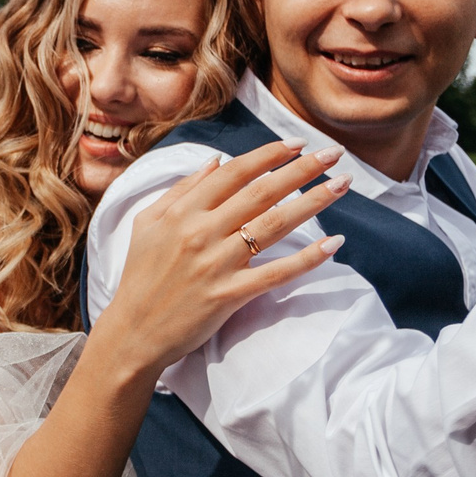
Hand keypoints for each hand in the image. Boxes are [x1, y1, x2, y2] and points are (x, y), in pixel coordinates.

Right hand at [99, 141, 348, 379]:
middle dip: (302, 169)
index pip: (234, 172)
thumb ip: (181, 190)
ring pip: (274, 225)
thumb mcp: (147, 223)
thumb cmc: (140, 277)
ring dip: (313, 201)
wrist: (133, 332)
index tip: (297, 144)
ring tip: (342, 184)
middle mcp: (200, 232)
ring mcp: (216, 264)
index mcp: (182, 212)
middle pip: (262, 192)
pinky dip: (307, 258)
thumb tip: (215, 161)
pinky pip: (276, 272)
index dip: (269, 155)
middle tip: (333, 153)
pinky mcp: (228, 295)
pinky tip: (333, 243)